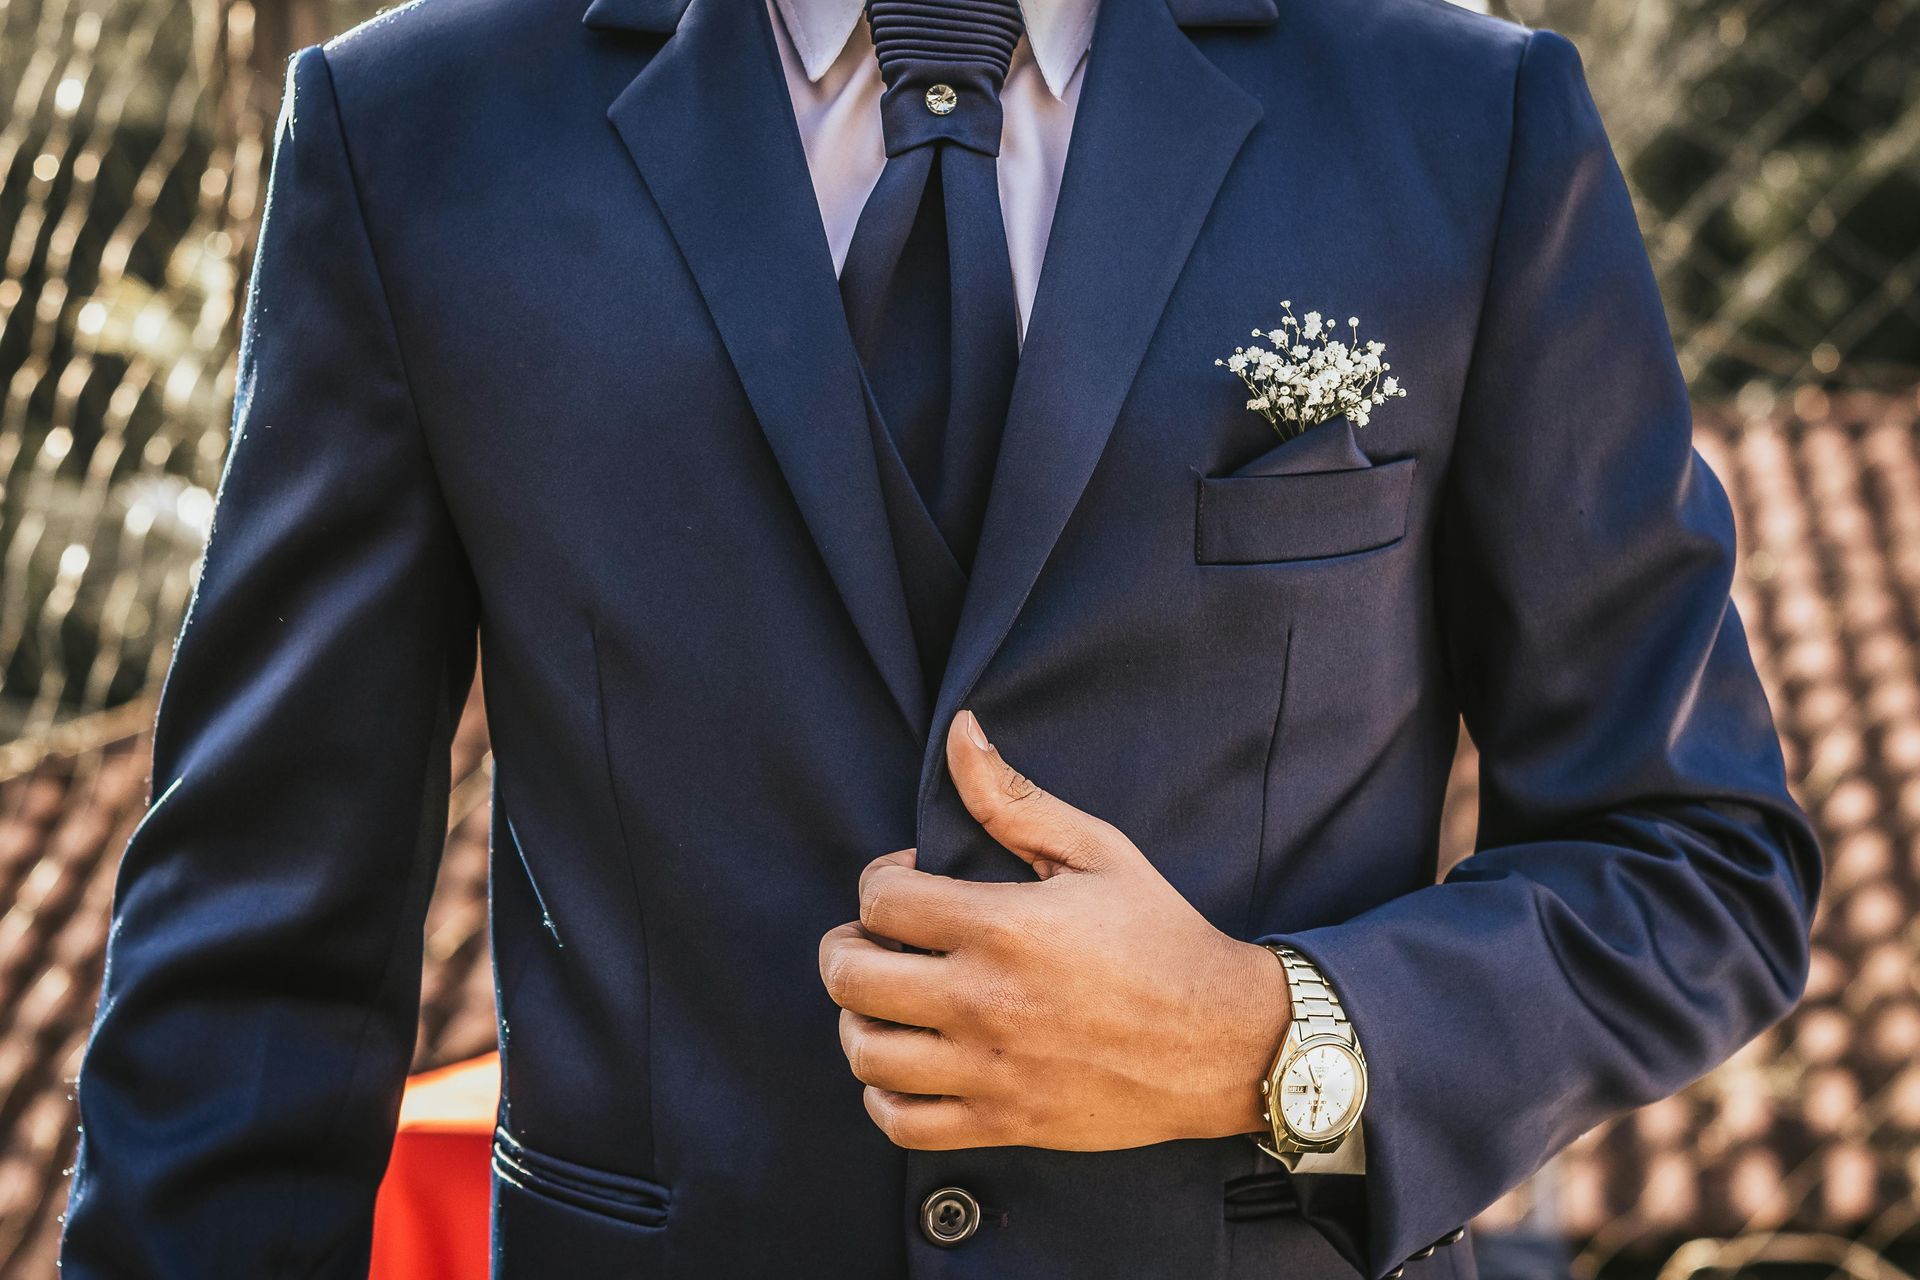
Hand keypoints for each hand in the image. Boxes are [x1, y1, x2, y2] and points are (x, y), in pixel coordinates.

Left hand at [817, 709, 1290, 1150]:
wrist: (1222, 1039)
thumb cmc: (1160, 935)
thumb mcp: (1096, 850)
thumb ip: (1013, 797)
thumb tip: (960, 732)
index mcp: (1004, 926)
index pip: (880, 900)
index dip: (880, 882)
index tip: (909, 883)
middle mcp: (985, 999)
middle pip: (852, 976)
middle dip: (846, 947)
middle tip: (872, 940)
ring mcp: (991, 1068)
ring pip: (867, 1052)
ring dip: (857, 1020)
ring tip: (884, 1001)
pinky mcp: (1004, 1120)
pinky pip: (903, 1122)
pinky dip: (883, 1094)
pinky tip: (904, 1064)